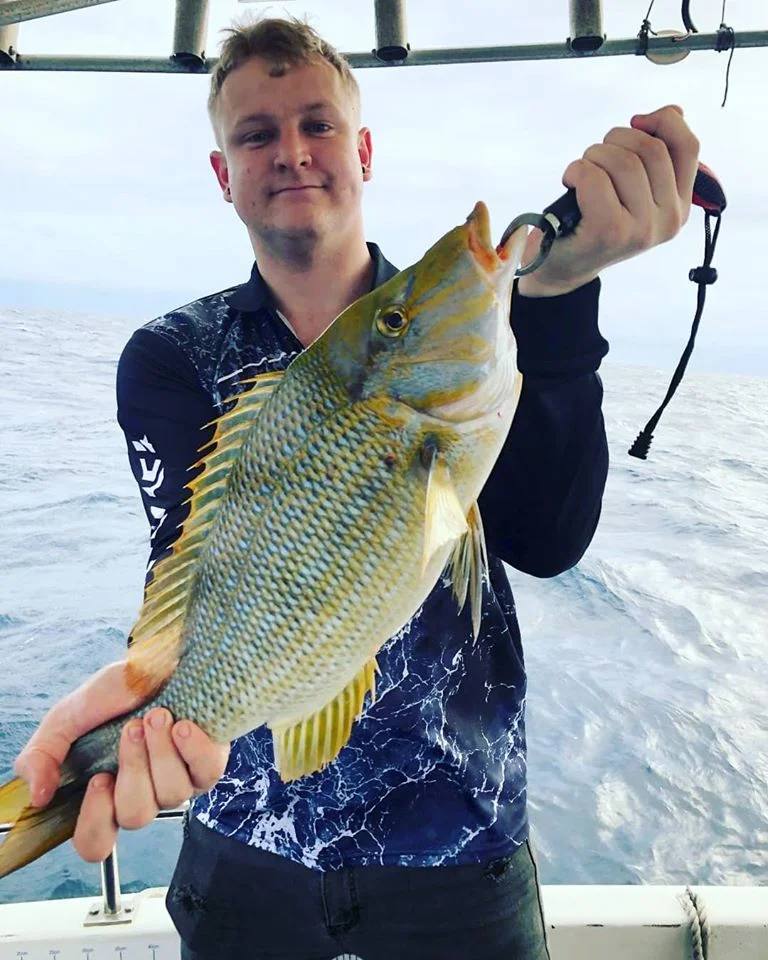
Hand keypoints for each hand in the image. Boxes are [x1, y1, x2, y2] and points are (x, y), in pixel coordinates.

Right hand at [13, 661, 229, 862]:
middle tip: (132, 727)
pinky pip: (207, 774)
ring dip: (161, 752)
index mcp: (106, 794)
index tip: (98, 778)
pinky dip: (193, 750)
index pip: (96, 843)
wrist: (154, 663)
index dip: (96, 820)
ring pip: (172, 795)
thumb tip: (40, 796)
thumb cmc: (112, 695)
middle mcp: (144, 796)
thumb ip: (41, 757)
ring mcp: (178, 782)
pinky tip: (183, 725)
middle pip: (137, 815)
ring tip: (156, 716)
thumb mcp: (65, 720)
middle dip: (133, 768)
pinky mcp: (208, 764)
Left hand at [517, 104, 699, 297]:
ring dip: (593, 156)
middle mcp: (668, 220)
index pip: (688, 146)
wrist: (562, 267)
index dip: (662, 121)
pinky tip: (570, 184)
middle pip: (650, 149)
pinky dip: (576, 171)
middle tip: (595, 157)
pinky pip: (594, 177)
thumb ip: (657, 155)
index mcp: (680, 207)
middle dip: (616, 140)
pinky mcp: (610, 231)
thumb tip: (673, 111)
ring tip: (582, 173)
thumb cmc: (594, 222)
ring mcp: (641, 229)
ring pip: (623, 161)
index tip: (636, 122)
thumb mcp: (634, 190)